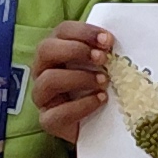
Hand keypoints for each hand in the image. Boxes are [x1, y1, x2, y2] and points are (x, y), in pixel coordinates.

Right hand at [30, 19, 115, 145]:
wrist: (99, 126)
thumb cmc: (100, 88)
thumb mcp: (104, 66)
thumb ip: (104, 52)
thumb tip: (114, 42)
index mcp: (55, 51)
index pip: (62, 31)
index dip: (84, 32)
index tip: (108, 40)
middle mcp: (43, 70)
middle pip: (45, 50)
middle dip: (75, 50)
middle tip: (102, 58)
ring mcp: (42, 96)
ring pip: (49, 80)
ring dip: (79, 78)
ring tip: (104, 82)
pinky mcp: (48, 120)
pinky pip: (57, 113)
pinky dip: (81, 105)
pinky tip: (100, 100)